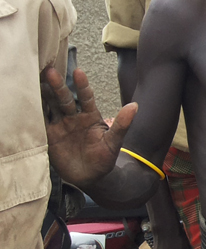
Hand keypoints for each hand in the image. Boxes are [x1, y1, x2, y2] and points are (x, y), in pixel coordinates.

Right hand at [41, 67, 136, 186]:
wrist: (90, 177)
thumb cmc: (104, 158)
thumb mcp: (114, 142)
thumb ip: (122, 125)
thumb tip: (135, 106)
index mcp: (90, 115)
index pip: (86, 97)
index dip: (82, 85)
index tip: (79, 72)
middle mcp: (73, 117)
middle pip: (64, 98)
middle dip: (58, 86)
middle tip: (50, 71)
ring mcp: (60, 125)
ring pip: (50, 106)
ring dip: (43, 95)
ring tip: (35, 81)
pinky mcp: (49, 135)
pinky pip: (40, 122)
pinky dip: (34, 113)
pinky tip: (28, 102)